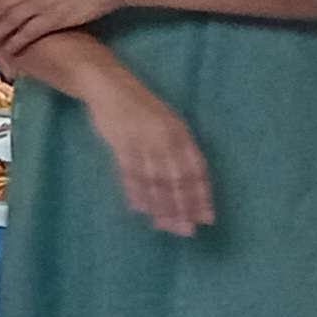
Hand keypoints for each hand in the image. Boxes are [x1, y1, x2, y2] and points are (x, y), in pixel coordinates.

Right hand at [84, 73, 213, 236]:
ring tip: (164, 226)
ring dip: (160, 205)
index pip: (196, 170)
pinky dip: (135, 191)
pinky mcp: (120, 142)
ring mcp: (142, 140)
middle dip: (183, 207)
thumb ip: (178, 150)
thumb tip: (187, 185)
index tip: (206, 218)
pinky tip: (140, 208)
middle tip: (186, 230)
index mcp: (181, 133)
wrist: (110, 86)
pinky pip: (129, 172)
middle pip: (176, 179)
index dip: (202, 195)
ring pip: (154, 180)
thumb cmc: (142, 108)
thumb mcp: (168, 123)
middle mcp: (165, 138)